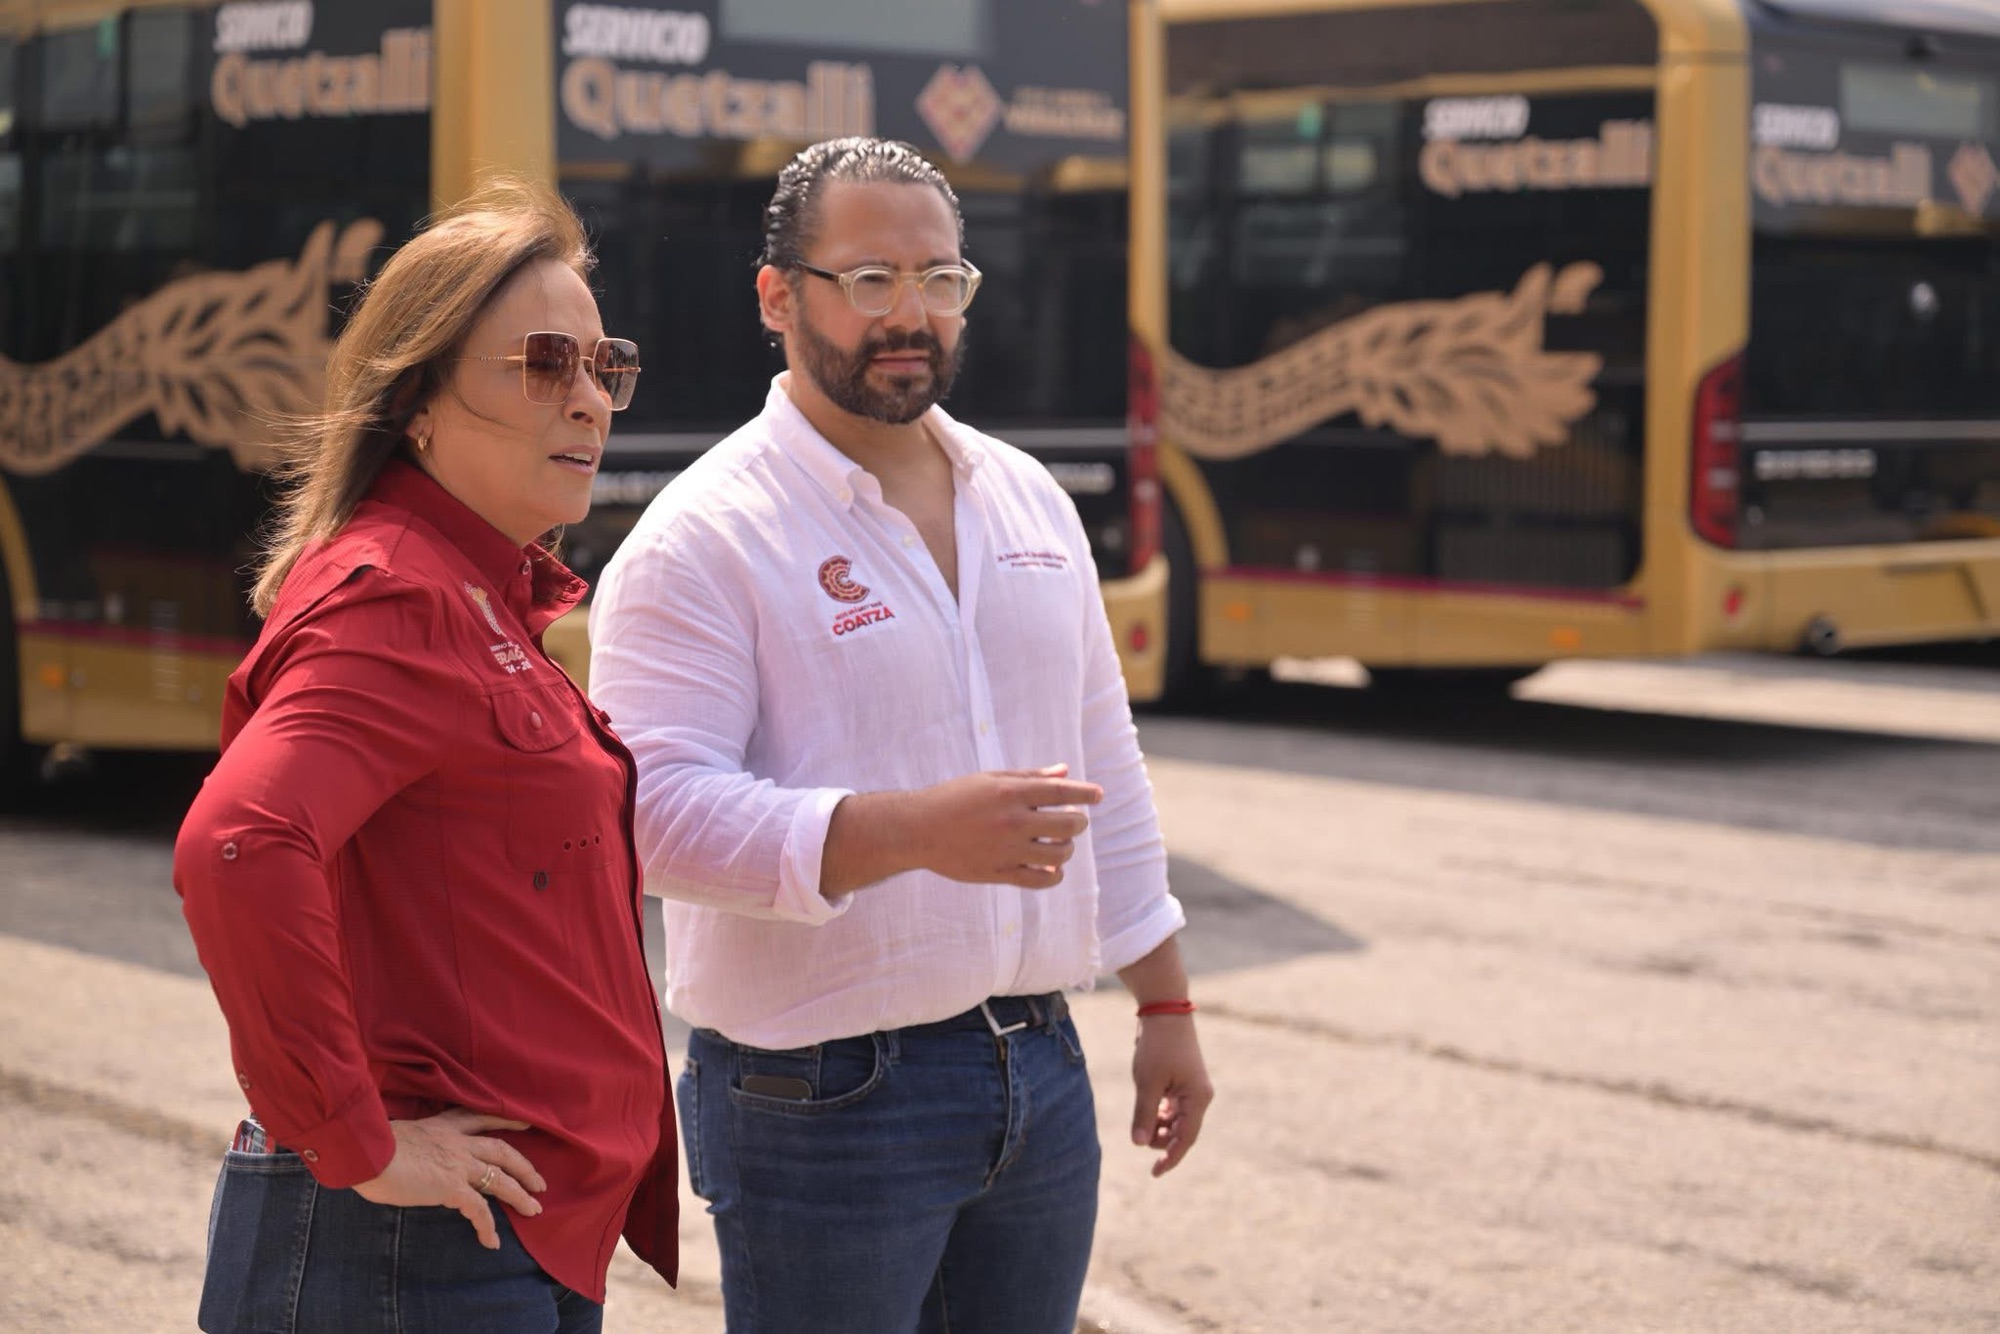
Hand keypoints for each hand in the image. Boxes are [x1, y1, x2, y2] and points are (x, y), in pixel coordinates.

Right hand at [352, 1108, 546, 1249]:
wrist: (367, 1151)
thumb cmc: (369, 1145)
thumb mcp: (395, 1135)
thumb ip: (410, 1145)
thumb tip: (401, 1157)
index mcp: (442, 1126)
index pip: (480, 1118)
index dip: (505, 1119)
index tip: (525, 1121)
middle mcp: (457, 1142)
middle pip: (502, 1150)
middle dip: (524, 1165)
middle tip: (539, 1181)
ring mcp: (458, 1163)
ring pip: (501, 1178)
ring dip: (520, 1195)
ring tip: (534, 1209)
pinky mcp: (452, 1187)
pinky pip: (479, 1210)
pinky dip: (488, 1227)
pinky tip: (492, 1242)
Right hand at [912, 765, 1102, 888]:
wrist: (919, 829)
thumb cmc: (956, 797)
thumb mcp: (992, 779)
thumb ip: (1030, 777)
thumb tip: (1066, 771)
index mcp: (1010, 792)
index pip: (1062, 792)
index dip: (1086, 793)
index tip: (1098, 795)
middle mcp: (1012, 821)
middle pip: (1069, 825)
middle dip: (1078, 822)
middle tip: (1073, 821)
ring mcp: (1007, 850)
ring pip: (1059, 854)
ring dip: (1067, 848)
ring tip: (1059, 843)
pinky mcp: (999, 873)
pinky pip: (1041, 880)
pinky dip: (1054, 875)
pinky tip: (1051, 867)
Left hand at [1130, 1015, 1212, 1176]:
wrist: (1164, 1010)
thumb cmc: (1157, 1045)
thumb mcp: (1147, 1082)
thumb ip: (1144, 1115)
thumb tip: (1139, 1144)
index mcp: (1197, 1098)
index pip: (1186, 1139)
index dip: (1170, 1158)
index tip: (1154, 1173)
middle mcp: (1199, 1096)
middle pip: (1181, 1131)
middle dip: (1161, 1139)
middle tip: (1139, 1133)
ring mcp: (1191, 1088)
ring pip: (1176, 1120)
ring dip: (1159, 1126)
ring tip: (1141, 1119)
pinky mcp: (1181, 1081)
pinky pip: (1172, 1107)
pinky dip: (1159, 1113)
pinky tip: (1147, 1109)